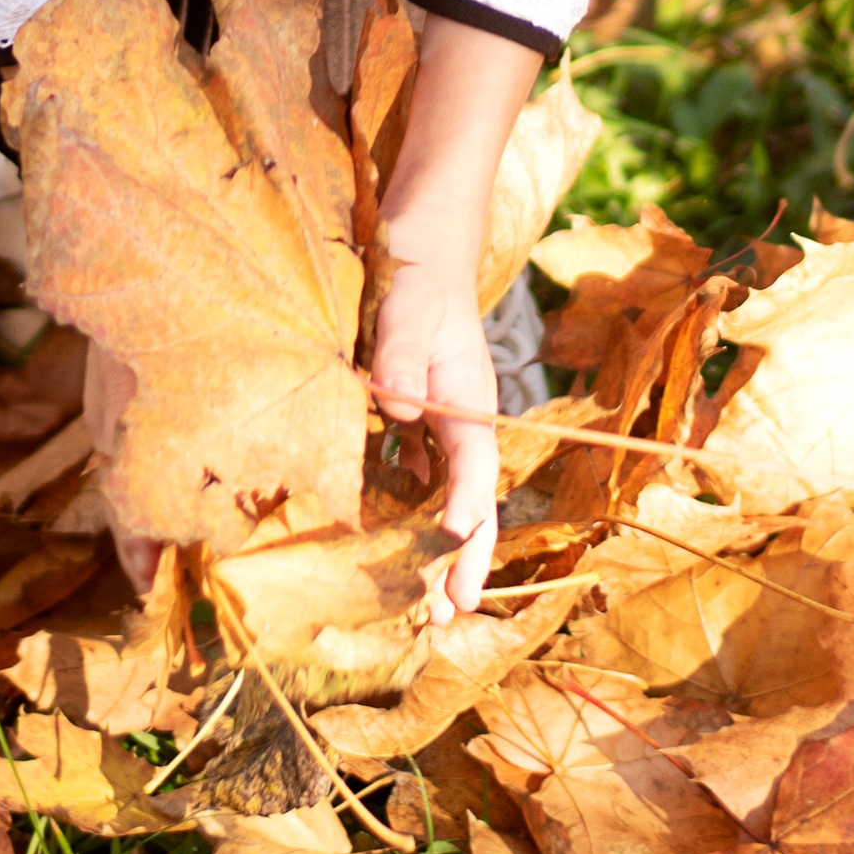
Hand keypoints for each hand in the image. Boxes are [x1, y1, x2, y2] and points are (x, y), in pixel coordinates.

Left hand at [370, 248, 500, 623]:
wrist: (419, 235)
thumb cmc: (417, 269)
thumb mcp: (407, 308)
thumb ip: (403, 357)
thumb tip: (400, 409)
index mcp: (468, 401)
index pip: (473, 472)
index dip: (464, 519)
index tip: (450, 560)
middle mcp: (458, 419)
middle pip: (469, 501)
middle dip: (462, 560)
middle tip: (448, 618)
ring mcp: (436, 420)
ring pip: (442, 496)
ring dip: (435, 547)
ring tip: (422, 605)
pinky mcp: (410, 414)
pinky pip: (411, 474)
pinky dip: (404, 511)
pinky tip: (381, 540)